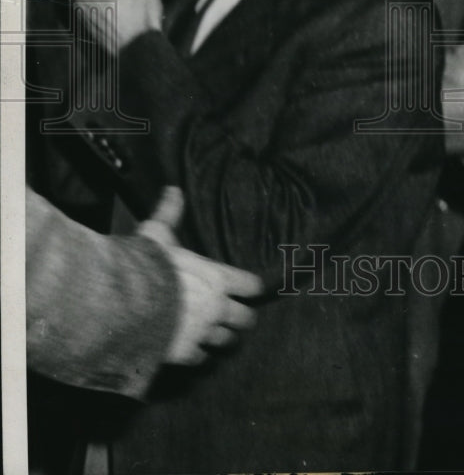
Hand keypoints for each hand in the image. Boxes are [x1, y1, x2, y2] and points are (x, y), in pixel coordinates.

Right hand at [138, 187, 262, 366]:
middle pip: (245, 319)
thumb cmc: (147, 267)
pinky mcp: (187, 355)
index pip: (250, 285)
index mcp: (217, 278)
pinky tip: (191, 349)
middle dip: (241, 317)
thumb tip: (173, 190)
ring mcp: (203, 334)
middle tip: (236, 314)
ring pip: (225, 341)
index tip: (250, 288)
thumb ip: (169, 214)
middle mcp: (217, 308)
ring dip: (221, 336)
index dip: (250, 286)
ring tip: (214, 332)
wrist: (127, 308)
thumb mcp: (157, 234)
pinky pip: (201, 358)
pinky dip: (198, 354)